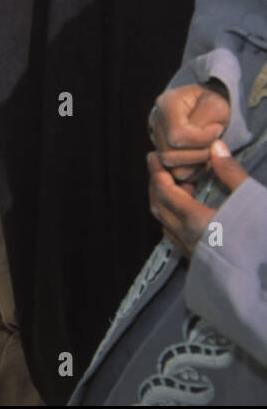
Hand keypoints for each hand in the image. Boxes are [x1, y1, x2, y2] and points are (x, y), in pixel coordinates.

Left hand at [148, 140, 248, 257]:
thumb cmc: (263, 238)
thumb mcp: (251, 200)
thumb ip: (231, 173)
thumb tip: (215, 146)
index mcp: (196, 220)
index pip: (164, 192)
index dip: (156, 172)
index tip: (153, 157)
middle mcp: (188, 237)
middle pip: (159, 206)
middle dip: (156, 185)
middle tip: (160, 168)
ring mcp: (193, 252)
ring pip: (165, 223)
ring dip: (164, 203)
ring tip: (178, 187)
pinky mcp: (201, 262)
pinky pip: (175, 236)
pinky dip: (173, 218)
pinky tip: (187, 213)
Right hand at [149, 83, 229, 180]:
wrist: (207, 105)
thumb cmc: (211, 103)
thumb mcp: (216, 105)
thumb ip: (208, 124)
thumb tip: (209, 147)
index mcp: (165, 105)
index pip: (177, 136)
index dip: (202, 139)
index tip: (217, 129)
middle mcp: (155, 123)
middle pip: (170, 156)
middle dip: (200, 154)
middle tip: (215, 142)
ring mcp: (156, 139)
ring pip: (174, 168)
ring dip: (198, 163)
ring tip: (209, 149)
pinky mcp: (162, 153)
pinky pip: (178, 173)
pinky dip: (195, 169)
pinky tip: (203, 156)